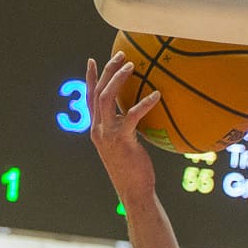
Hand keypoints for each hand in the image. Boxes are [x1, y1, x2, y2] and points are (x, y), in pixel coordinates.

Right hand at [85, 54, 160, 204]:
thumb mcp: (127, 146)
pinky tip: (157, 95)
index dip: (90, 78)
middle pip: (98, 92)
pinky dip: (144, 103)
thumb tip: (139, 115)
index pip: (90, 98)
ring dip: (118, 79)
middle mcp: (98, 129)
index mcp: (97, 130)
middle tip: (121, 55)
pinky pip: (132, 115)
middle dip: (107, 70)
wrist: (134, 192)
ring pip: (107, 98)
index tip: (93, 60)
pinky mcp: (122, 140)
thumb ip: (127, 129)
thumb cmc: (134, 172)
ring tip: (132, 65)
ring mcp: (107, 134)